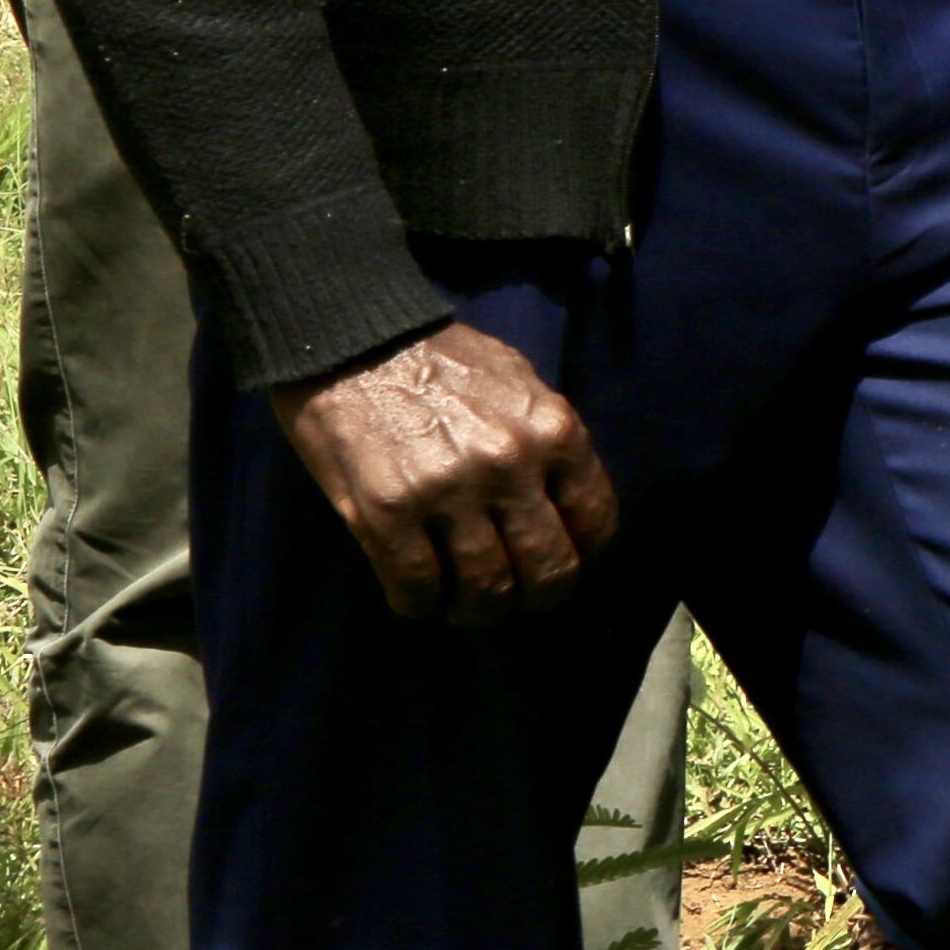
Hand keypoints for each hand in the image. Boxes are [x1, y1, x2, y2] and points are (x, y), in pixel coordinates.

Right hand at [274, 324, 617, 624]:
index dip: (582, 553)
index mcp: (553, 432)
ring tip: (466, 604)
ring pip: (486, 589)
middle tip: (520, 598)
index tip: (561, 559)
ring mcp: (447, 493)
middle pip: (548, 568)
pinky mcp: (385, 514)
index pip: (596, 521)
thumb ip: (548, 440)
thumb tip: (567, 499)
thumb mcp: (521, 383)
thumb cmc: (441, 360)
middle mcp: (509, 466)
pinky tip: (421, 597)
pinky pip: (417, 588)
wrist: (353, 340)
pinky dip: (422, 605)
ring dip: (479, 609)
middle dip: (539, 596)